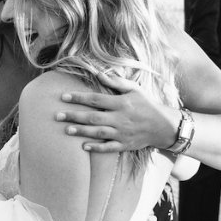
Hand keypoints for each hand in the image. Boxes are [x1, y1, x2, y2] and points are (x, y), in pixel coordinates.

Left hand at [55, 73, 177, 153]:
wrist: (163, 126)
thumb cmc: (146, 104)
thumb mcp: (134, 89)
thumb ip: (115, 82)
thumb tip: (98, 73)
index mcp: (120, 103)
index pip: (95, 99)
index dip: (78, 98)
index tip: (63, 96)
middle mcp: (119, 118)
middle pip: (92, 117)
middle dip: (74, 115)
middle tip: (57, 115)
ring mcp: (121, 133)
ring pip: (98, 132)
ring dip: (81, 131)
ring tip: (66, 129)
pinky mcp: (124, 145)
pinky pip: (108, 147)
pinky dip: (96, 147)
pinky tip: (83, 146)